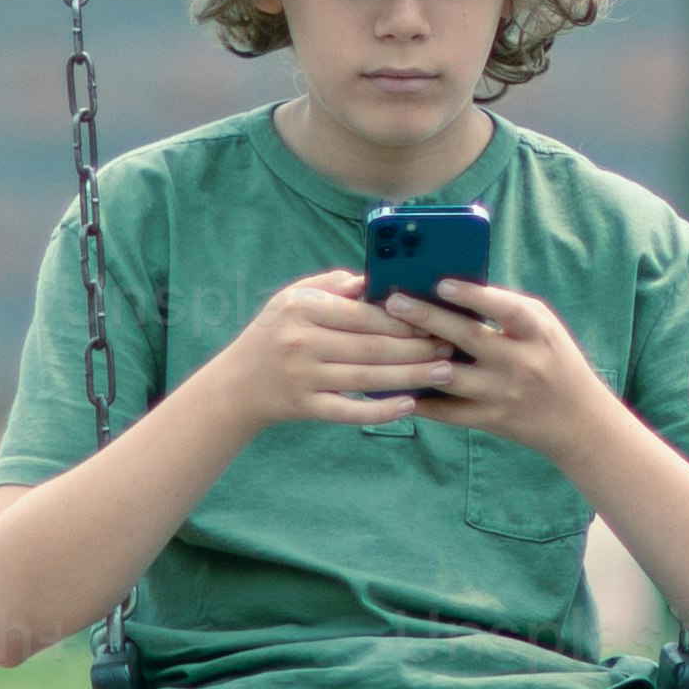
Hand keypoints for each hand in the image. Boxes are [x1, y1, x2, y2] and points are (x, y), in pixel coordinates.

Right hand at [211, 266, 473, 435]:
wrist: (237, 385)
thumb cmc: (275, 332)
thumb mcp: (293, 298)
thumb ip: (335, 284)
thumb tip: (379, 278)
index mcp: (302, 308)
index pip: (363, 314)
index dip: (404, 319)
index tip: (436, 319)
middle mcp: (301, 342)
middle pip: (372, 347)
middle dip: (418, 347)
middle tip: (451, 345)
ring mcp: (303, 378)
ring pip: (368, 378)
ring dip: (412, 376)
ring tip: (445, 371)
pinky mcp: (305, 407)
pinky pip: (350, 411)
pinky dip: (381, 410)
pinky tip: (410, 404)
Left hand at [384, 276, 622, 451]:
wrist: (577, 420)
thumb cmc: (554, 360)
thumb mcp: (544, 328)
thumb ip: (507, 309)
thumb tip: (453, 288)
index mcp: (537, 334)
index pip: (506, 309)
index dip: (474, 295)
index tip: (442, 283)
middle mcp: (521, 364)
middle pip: (469, 338)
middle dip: (428, 318)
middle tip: (393, 303)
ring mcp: (503, 394)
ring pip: (451, 377)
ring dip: (417, 360)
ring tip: (388, 342)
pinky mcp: (490, 420)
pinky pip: (449, 412)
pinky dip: (421, 401)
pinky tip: (394, 386)